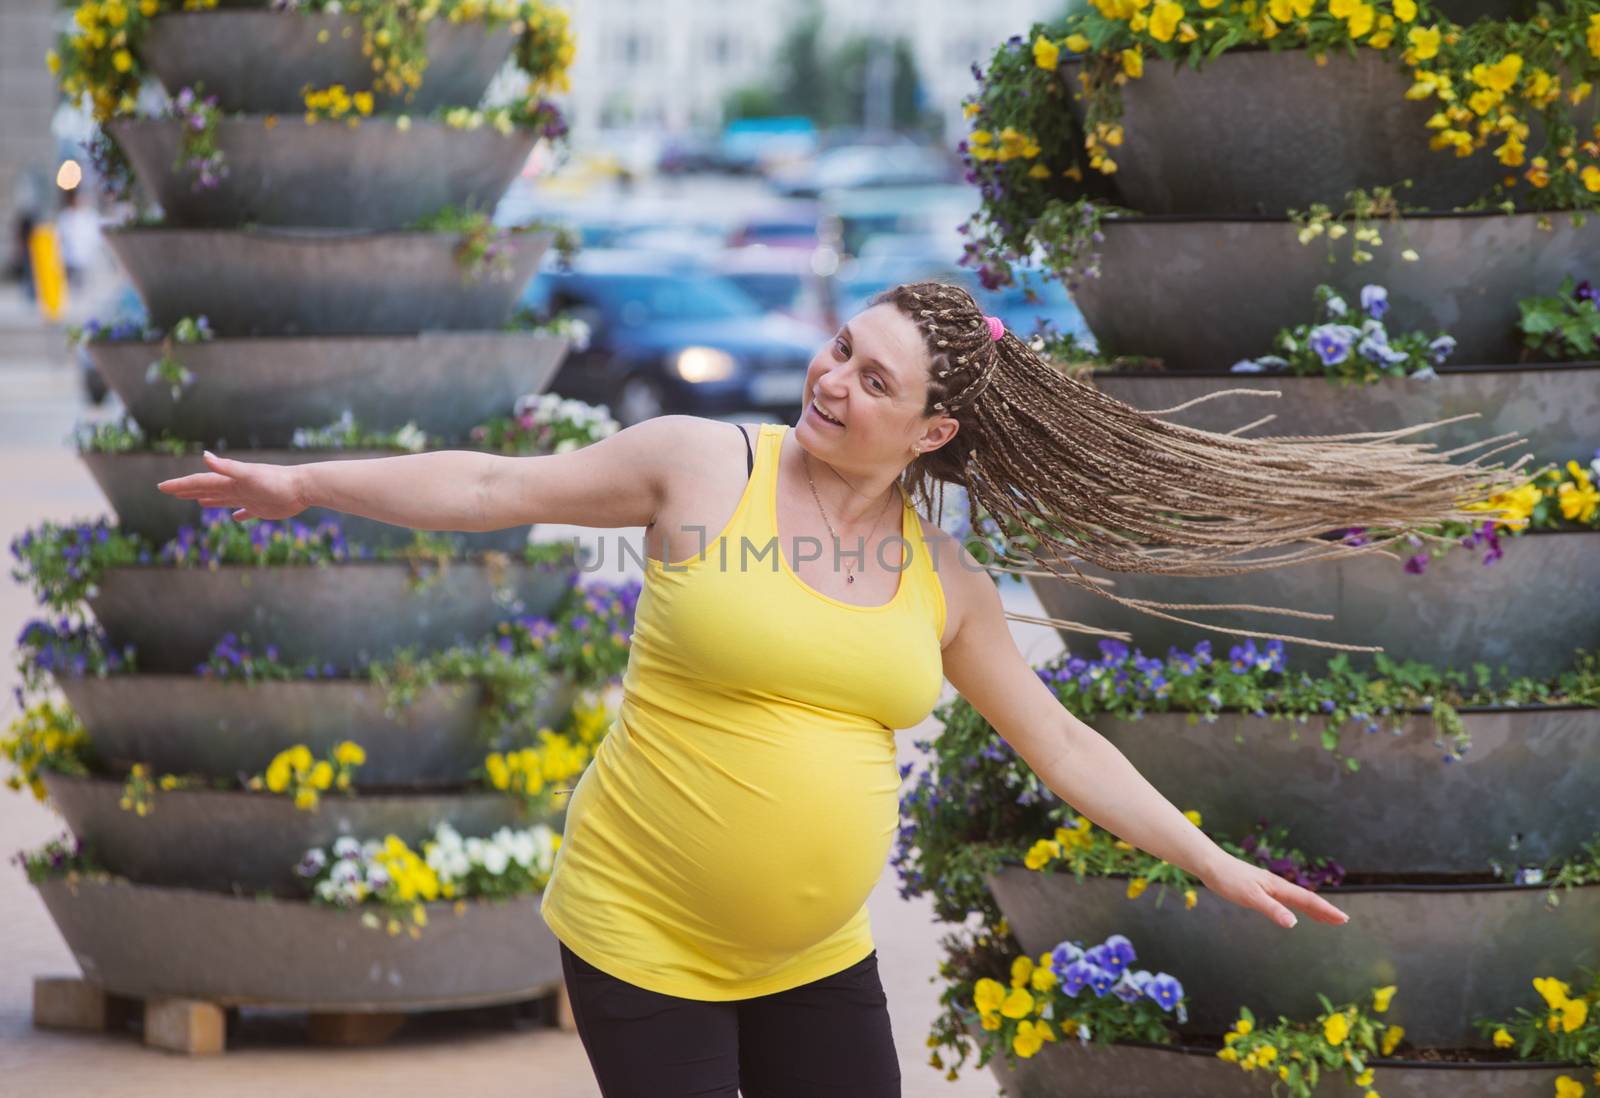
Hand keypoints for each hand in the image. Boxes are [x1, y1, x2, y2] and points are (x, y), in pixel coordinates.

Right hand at [156, 450, 307, 522]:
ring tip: (197, 500)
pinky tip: (235, 517)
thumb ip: (227, 467)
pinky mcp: (262, 508)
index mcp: (231, 480)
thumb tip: (204, 457)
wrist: (304, 488)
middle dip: (188, 490)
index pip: (200, 481)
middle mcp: (237, 487)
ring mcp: (249, 497)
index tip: (161, 487)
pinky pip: (246, 512)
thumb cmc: (277, 482)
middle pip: (207, 488)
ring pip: (224, 499)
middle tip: (170, 491)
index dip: (180, 484)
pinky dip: (239, 514)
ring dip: (209, 499)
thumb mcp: (249, 475)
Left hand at [1200, 852, 1350, 929]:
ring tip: (1325, 918)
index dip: (1326, 911)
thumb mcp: (1251, 897)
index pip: (1308, 901)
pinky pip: (1284, 899)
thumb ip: (1272, 910)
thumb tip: (1294, 923)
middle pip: (1306, 899)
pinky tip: (1293, 910)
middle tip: (1342, 920)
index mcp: (1278, 888)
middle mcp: (1277, 886)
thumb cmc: (1229, 880)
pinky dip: (1295, 906)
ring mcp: (1269, 886)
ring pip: (1296, 899)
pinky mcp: (1260, 888)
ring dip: (1312, 909)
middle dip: (1324, 910)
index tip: (1343, 919)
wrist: (1211, 865)